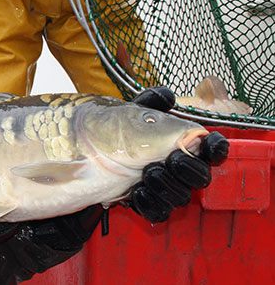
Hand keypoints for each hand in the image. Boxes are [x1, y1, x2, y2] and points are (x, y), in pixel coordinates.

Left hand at [127, 87, 229, 222]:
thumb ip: (151, 104)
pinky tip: (136, 191)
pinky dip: (149, 202)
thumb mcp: (131, 113)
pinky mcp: (150, 203)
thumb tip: (167, 95)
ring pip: (181, 196)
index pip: (211, 148)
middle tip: (172, 158)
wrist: (91, 154)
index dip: (216, 148)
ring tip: (147, 172)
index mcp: (181, 144)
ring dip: (167, 185)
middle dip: (189, 169)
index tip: (209, 146)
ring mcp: (166, 187)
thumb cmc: (115, 131)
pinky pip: (158, 211)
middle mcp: (178, 168)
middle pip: (201, 177)